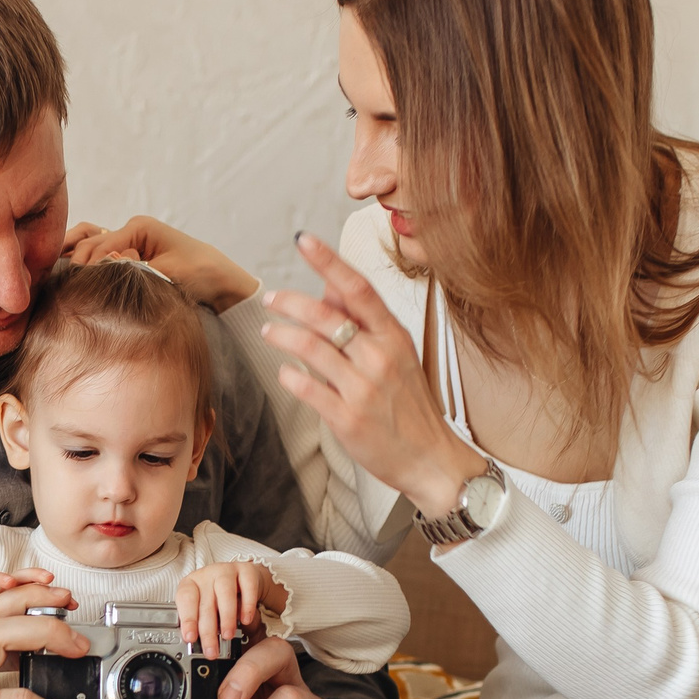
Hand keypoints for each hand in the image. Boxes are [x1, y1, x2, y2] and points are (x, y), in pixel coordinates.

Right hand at [63, 215, 261, 310]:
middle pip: (89, 243)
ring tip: (59, 278)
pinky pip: (98, 254)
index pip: (101, 246)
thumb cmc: (199, 273)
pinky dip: (84, 261)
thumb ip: (135, 271)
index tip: (78, 287)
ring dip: (74, 258)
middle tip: (65, 286)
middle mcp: (128, 230)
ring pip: (88, 245)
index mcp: (138, 227)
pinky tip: (68, 275)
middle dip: (76, 262)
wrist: (219, 281)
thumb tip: (104, 268)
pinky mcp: (128, 256)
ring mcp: (126, 242)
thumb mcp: (166, 273)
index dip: (88, 268)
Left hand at [175, 560, 283, 657]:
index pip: (185, 600)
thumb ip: (200, 625)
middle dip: (208, 630)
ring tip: (227, 635)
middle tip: (212, 650)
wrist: (243, 581)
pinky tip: (246, 620)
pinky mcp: (247, 570)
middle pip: (205, 603)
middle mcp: (206, 575)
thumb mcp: (205, 610)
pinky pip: (248, 586)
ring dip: (226, 617)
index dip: (187, 619)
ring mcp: (226, 571)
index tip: (190, 638)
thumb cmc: (218, 598)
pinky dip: (247, 605)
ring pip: (225, 592)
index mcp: (191, 584)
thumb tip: (196, 648)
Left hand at [261, 232, 484, 515]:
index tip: (304, 240)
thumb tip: (331, 288)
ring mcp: (364, 389)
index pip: (358, 288)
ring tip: (267, 332)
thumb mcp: (396, 354)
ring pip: (310, 349)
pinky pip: (308, 389)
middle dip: (290, 302)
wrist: (430, 458)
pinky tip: (283, 372)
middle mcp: (380, 357)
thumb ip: (363, 323)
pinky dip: (289, 376)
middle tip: (270, 297)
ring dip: (282, 336)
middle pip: (327, 317)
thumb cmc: (409, 405)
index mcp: (394, 336)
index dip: (329, 261)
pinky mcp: (348, 419)